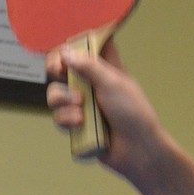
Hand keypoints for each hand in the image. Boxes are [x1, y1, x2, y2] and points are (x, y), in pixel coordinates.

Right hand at [46, 39, 163, 182]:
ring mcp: (82, 105)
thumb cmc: (133, 114)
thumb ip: (88, 65)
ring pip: (55, 94)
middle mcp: (91, 85)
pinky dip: (66, 120)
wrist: (138, 151)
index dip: (74, 44)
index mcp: (105, 69)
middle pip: (62, 68)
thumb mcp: (112, 83)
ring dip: (62, 99)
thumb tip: (65, 52)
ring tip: (79, 107)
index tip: (68, 46)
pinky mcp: (76, 126)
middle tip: (58, 70)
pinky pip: (59, 117)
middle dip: (55, 68)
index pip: (87, 47)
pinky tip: (80, 124)